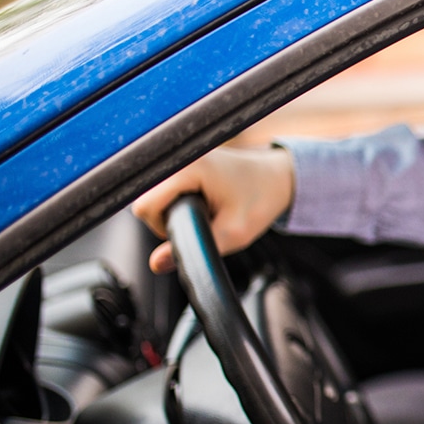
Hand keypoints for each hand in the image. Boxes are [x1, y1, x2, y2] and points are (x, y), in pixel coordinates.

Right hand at [132, 147, 294, 273]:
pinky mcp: (182, 163)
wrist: (278, 178)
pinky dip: (179, 202)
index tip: (196, 227)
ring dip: (174, 212)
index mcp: (188, 169)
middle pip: (147, 203)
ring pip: (154, 197)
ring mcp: (180, 159)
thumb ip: (196, 248)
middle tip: (205, 220)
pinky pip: (165, 190)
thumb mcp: (235, 232)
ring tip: (207, 210)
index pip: (145, 207)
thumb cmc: (261, 199)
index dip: (164, 228)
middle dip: (170, 220)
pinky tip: (202, 202)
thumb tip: (157, 264)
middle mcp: (179, 158)